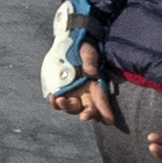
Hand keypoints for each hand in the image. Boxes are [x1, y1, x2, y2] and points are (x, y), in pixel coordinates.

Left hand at [40, 0, 109, 119]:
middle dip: (85, 113)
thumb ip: (90, 61)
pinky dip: (56, 102)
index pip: (103, 100)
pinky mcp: (62, 89)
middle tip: (81, 114)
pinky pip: (59, 100)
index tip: (109, 121)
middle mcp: (86, 91)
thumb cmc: (84, 46)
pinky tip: (52, 99)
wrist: (70, 41)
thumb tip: (91, 72)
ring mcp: (73, 92)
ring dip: (67, 107)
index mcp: (96, 84)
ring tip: (59, 101)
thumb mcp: (88, 51)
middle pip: (87, 107)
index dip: (106, 111)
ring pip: (73, 106)